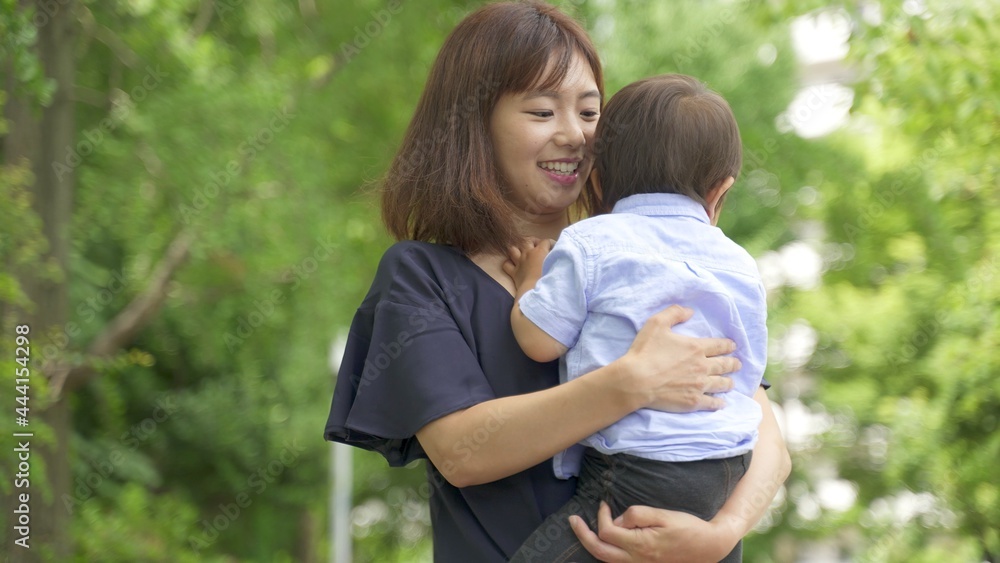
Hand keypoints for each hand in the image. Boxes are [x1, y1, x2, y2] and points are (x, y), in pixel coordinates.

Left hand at [502, 237, 553, 292]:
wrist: (536, 291)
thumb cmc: (550, 278)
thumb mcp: (558, 266)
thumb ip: (557, 257)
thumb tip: (557, 253)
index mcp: (539, 251)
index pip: (546, 241)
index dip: (551, 243)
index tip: (555, 248)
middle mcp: (527, 254)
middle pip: (527, 240)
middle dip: (532, 241)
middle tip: (537, 246)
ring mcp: (519, 262)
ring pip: (513, 249)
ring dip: (517, 249)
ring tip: (523, 252)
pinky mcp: (513, 273)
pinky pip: (506, 264)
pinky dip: (509, 263)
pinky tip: (513, 264)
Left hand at [568, 502, 737, 562]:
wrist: (707, 547)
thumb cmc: (687, 528)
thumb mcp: (662, 515)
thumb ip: (637, 514)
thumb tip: (618, 518)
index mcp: (640, 545)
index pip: (608, 532)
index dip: (602, 516)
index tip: (604, 503)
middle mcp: (636, 559)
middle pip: (599, 551)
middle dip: (583, 535)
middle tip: (572, 520)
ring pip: (606, 559)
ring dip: (592, 544)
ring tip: (582, 529)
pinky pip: (616, 561)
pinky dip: (605, 551)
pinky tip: (602, 539)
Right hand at [615, 305, 738, 412]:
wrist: (636, 381)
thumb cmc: (645, 352)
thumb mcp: (656, 324)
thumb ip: (674, 313)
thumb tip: (690, 311)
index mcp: (696, 348)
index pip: (719, 345)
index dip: (728, 345)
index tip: (733, 346)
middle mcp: (702, 366)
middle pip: (724, 365)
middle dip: (733, 364)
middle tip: (737, 364)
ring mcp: (699, 385)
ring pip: (721, 384)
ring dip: (728, 382)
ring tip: (731, 383)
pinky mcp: (693, 401)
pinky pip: (712, 403)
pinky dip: (719, 403)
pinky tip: (721, 403)